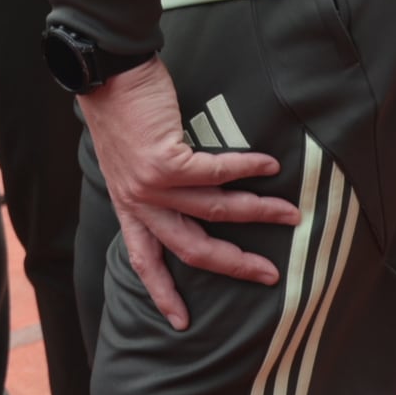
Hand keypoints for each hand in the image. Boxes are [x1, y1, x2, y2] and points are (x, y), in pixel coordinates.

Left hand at [80, 57, 300, 330]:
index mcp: (128, 205)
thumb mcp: (127, 160)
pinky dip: (247, 169)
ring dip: (257, 213)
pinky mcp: (164, 161)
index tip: (180, 322)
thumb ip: (155, 185)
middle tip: (269, 275)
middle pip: (191, 249)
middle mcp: (137, 201)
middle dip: (234, 265)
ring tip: (290, 213)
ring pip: (214, 211)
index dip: (163, 292)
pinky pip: (217, 173)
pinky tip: (270, 165)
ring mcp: (149, 184)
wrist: (105, 72)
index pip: (143, 259)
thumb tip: (193, 195)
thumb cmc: (122, 109)